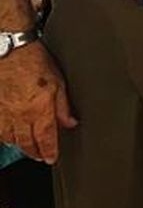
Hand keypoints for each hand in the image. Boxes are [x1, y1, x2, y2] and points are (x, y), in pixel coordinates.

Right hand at [0, 40, 75, 162]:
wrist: (9, 49)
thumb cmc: (34, 60)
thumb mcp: (58, 82)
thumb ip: (63, 106)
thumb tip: (70, 123)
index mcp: (39, 109)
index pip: (45, 139)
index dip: (49, 152)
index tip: (52, 158)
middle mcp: (19, 115)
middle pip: (26, 143)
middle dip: (35, 152)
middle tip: (41, 156)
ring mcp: (3, 112)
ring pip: (9, 138)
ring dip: (19, 145)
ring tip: (27, 147)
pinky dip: (4, 134)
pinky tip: (8, 135)